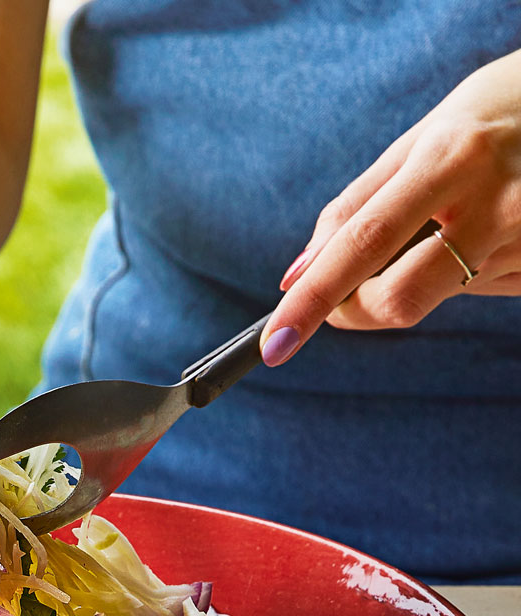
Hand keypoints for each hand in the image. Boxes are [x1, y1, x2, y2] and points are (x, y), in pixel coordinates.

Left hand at [261, 49, 520, 365]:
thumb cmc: (491, 116)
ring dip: (419, 276)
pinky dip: (462, 273)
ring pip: (436, 298)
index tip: (276, 341)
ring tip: (454, 222)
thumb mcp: (419, 142)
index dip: (314, 298)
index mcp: (451, 161)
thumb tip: (296, 274)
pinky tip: (486, 231)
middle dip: (353, 310)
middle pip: (399, 299)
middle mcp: (496, 205)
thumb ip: (354, 209)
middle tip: (344, 294)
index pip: (363, 244)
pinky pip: (475, 292)